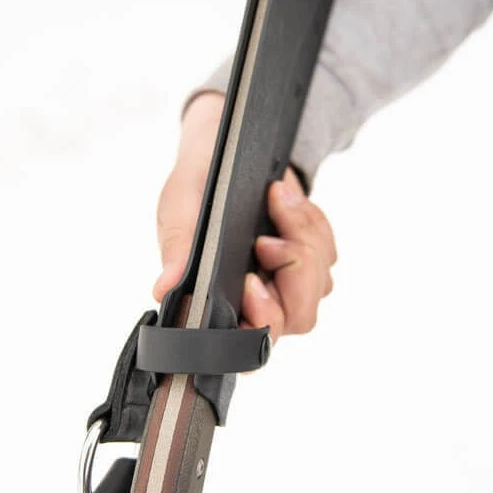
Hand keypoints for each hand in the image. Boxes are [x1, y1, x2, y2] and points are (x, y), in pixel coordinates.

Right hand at [152, 91, 336, 341]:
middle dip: (292, 272)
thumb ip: (177, 249)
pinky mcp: (310, 259)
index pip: (249, 345)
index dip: (260, 324)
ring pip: (319, 283)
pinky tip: (283, 201)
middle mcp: (257, 300)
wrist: (223, 147)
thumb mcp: (180, 208)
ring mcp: (288, 282)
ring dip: (301, 236)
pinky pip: (327, 252)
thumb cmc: (196, 187)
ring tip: (273, 202)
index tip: (250, 282)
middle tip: (266, 239)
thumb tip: (164, 289)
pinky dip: (310, 221)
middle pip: (298, 317)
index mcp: (218, 300)